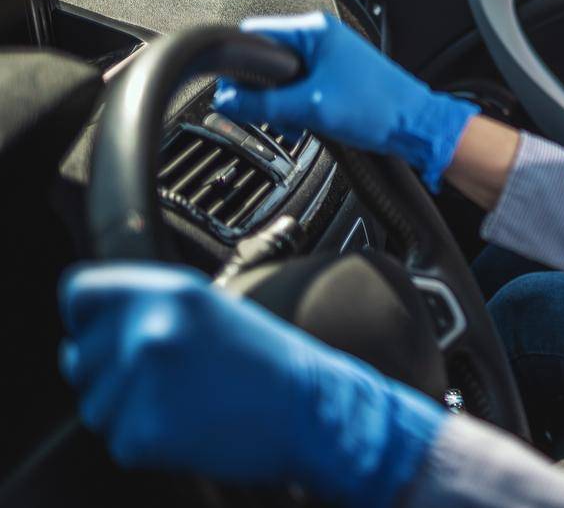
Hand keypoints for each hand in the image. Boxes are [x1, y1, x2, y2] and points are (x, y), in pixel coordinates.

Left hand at [59, 262, 443, 506]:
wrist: (313, 411)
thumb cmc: (269, 361)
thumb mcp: (212, 308)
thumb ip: (150, 306)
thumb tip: (92, 326)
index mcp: (167, 291)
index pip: (80, 292)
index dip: (90, 315)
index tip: (106, 330)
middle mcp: (148, 330)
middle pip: (80, 357)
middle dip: (112, 373)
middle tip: (170, 377)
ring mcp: (142, 384)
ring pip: (95, 405)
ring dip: (129, 410)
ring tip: (186, 401)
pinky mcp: (142, 433)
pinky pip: (119, 440)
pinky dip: (148, 442)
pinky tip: (189, 426)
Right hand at [213, 12, 477, 190]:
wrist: (416, 126)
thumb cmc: (377, 109)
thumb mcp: (310, 108)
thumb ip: (261, 104)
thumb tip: (224, 100)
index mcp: (314, 30)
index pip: (253, 34)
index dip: (237, 66)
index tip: (232, 94)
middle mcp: (321, 35)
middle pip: (266, 58)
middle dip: (262, 92)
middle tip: (268, 116)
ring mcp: (330, 55)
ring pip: (282, 76)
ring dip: (281, 103)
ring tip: (295, 124)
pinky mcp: (336, 74)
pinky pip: (301, 86)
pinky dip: (297, 106)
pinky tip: (306, 125)